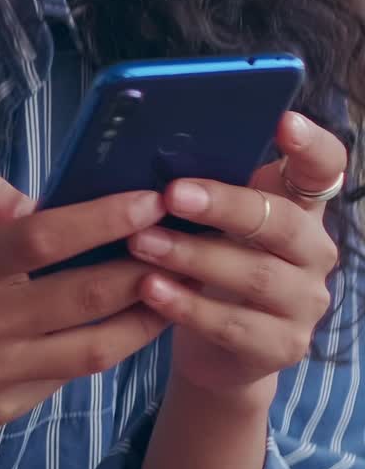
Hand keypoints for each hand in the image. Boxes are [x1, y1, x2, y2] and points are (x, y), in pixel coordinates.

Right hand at [0, 175, 169, 434]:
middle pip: (82, 296)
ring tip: (179, 287)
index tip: (148, 200)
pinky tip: (132, 322)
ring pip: (90, 347)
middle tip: (185, 242)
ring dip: (144, 317)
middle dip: (144, 267)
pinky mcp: (0, 408)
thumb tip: (34, 199)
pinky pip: (68, 375)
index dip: (102, 219)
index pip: (43, 239)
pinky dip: (108, 347)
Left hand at [127, 112, 344, 397]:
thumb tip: (151, 147)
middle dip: (224, 205)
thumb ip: (207, 183)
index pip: (325, 167)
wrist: (216, 347)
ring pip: (255, 275)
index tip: (285, 121)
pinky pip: (234, 325)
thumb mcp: (214, 218)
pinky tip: (151, 289)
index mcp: (301, 205)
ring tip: (142, 243)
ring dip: (192, 256)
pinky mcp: (284, 346)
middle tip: (171, 194)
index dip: (311, 145)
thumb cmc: (212, 258)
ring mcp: (305, 301)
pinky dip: (188, 306)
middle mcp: (314, 249)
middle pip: (281, 221)